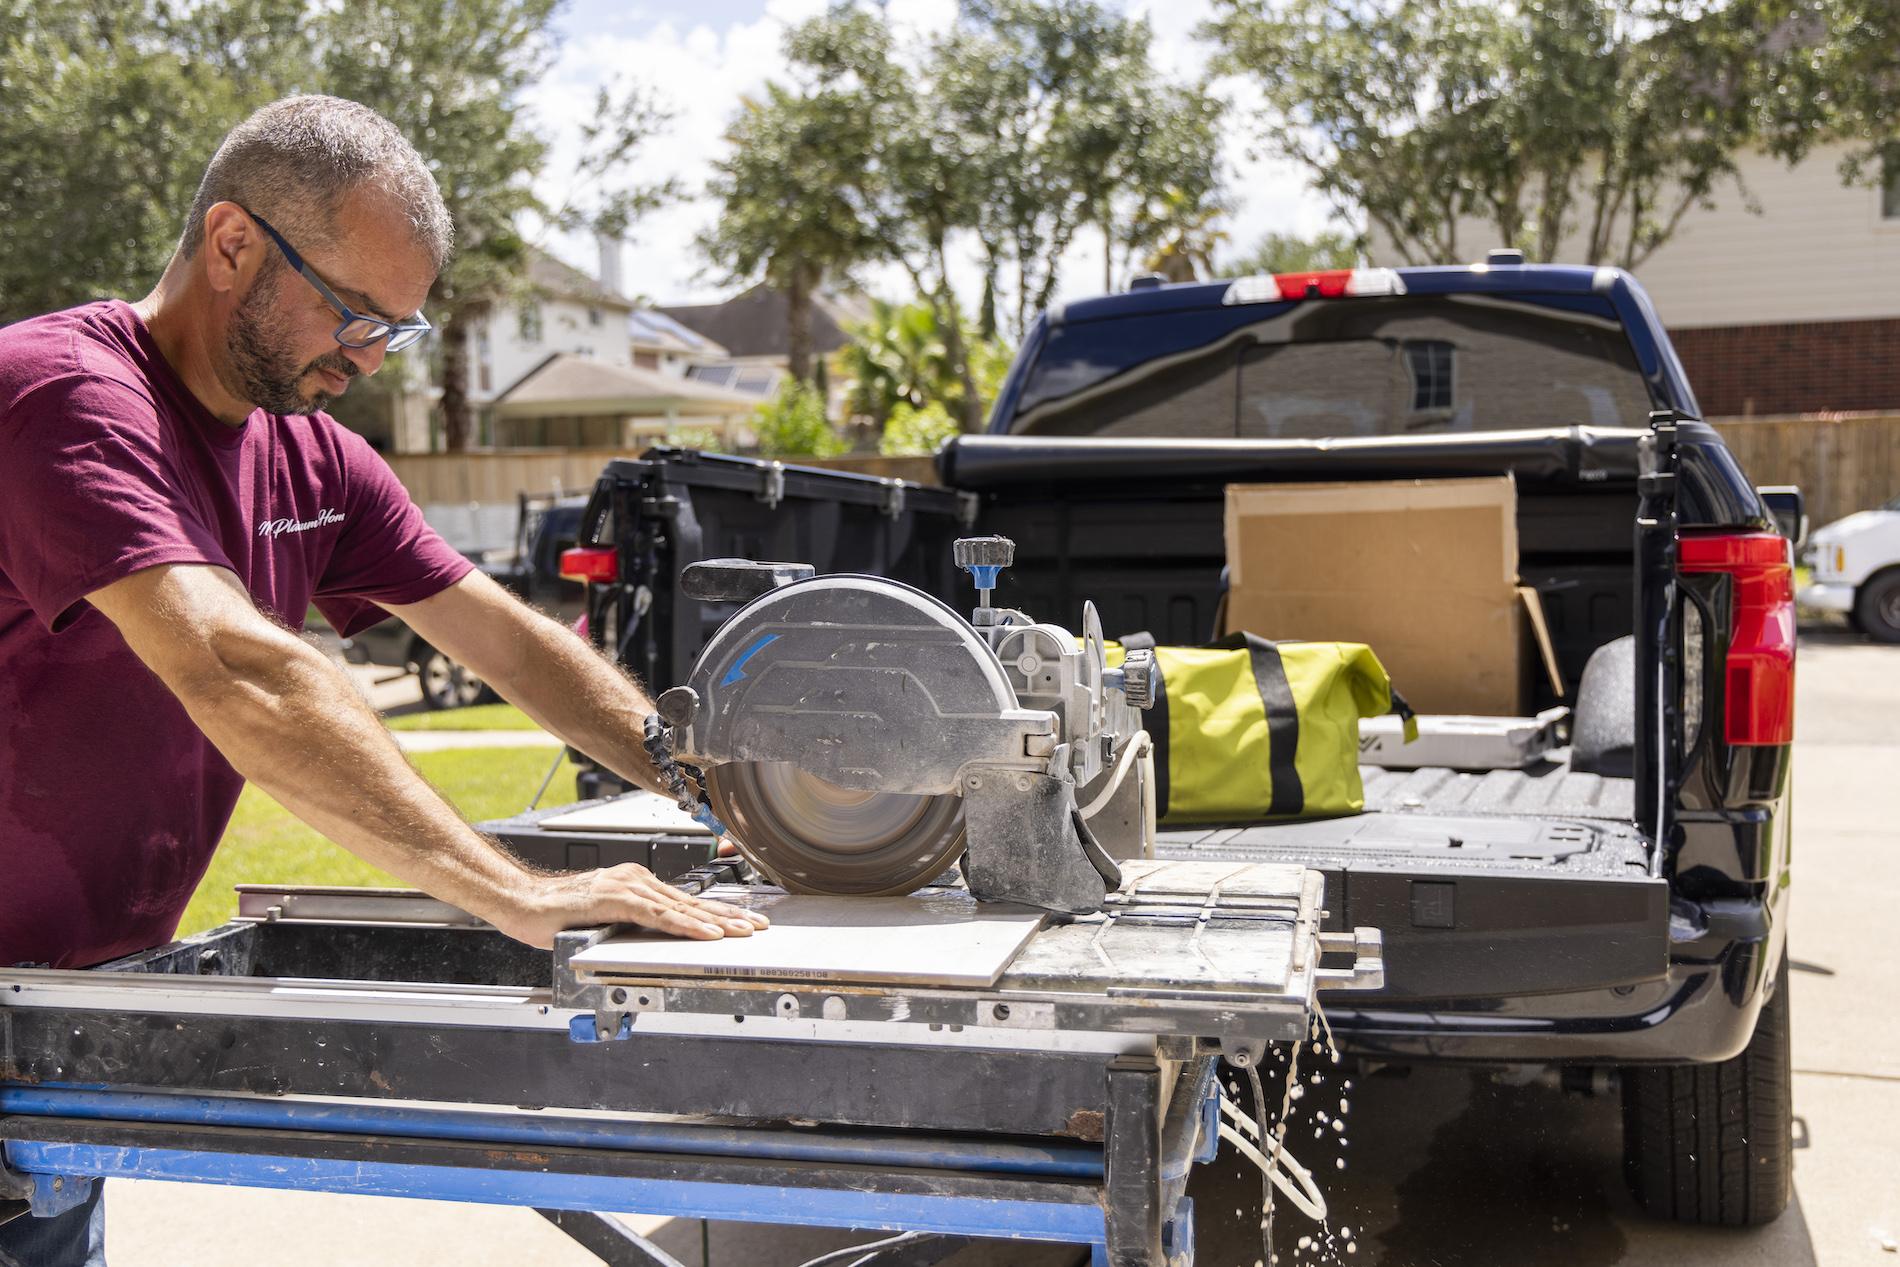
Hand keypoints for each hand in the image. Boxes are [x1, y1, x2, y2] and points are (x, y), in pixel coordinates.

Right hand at [495, 864, 769, 948]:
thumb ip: (633, 926)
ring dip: (715, 921)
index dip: (718, 914)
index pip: (685, 902)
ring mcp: (626, 886)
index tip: (745, 923)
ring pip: (681, 907)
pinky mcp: (615, 898)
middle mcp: (636, 879)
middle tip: (759, 927)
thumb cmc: (558, 916)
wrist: (522, 903)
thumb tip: (657, 942)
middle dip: (729, 916)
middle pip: (691, 901)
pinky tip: (705, 933)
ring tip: (742, 932)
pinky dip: (685, 925)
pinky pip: (658, 915)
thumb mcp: (606, 922)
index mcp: (636, 884)